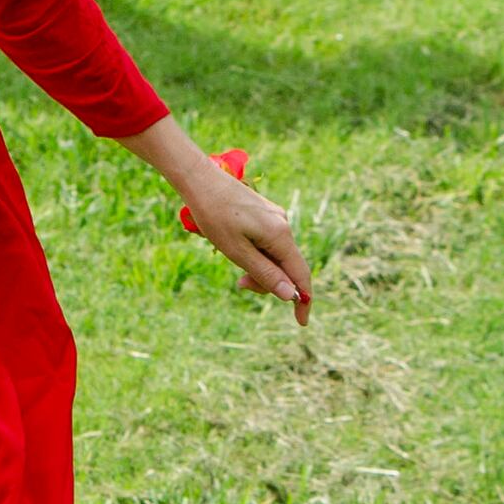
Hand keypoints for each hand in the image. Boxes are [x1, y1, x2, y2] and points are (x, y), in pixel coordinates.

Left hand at [179, 153, 313, 324]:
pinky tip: (237, 247)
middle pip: (287, 266)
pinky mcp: (266, 214)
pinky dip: (258, 255)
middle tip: (240, 284)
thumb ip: (265, 274)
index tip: (301, 322)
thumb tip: (290, 295)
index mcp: (280, 235)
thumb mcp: (237, 252)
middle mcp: (284, 224)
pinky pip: (270, 243)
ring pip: (277, 255)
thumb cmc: (214, 216)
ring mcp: (276, 218)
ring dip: (261, 269)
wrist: (200, 181)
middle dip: (269, 282)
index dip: (302, 300)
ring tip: (234, 264)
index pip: (301, 275)